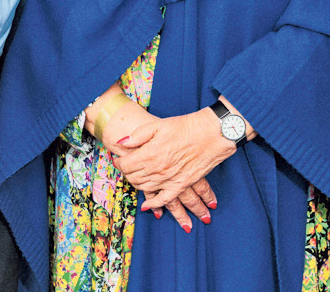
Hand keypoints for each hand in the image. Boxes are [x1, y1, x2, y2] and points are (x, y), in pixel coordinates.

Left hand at [97, 99, 216, 231]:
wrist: (211, 134)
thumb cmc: (186, 127)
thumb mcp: (159, 125)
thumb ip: (138, 135)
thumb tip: (121, 142)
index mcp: (149, 154)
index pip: (125, 165)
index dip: (119, 162)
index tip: (118, 159)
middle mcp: (157, 170)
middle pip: (133, 177)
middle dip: (127, 172)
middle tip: (126, 166)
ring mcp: (169, 179)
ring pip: (145, 188)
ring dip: (137, 184)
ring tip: (135, 177)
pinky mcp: (181, 185)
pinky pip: (164, 200)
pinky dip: (154, 204)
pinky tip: (148, 205)